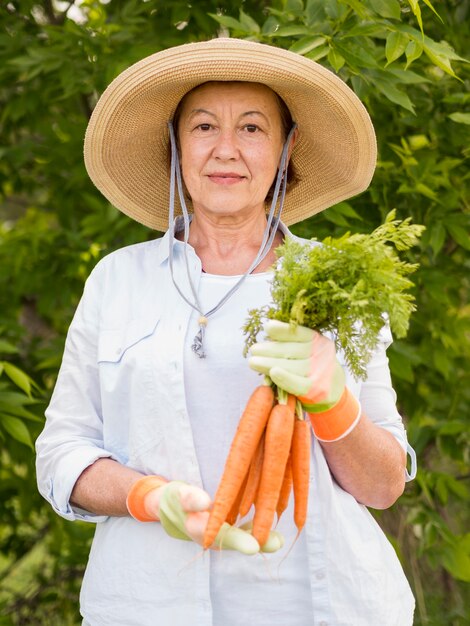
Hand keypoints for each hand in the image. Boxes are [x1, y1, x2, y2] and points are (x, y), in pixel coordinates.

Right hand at [127, 478, 283, 554]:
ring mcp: (223, 531)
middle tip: (277, 543)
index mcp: (200, 530)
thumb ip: (190, 498)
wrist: (173, 504)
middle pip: (238, 540)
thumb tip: (206, 503)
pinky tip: (274, 519)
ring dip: (262, 537)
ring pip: (244, 535)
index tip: (254, 547)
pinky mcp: (230, 523)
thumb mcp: (177, 494)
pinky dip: (258, 524)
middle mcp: (214, 535)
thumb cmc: (174, 498)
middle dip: (258, 542)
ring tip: (280, 539)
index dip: (238, 541)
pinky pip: (246, 525)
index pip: (221, 536)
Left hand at [248, 320, 344, 412]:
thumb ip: (290, 342)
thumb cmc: (310, 365)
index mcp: (319, 340)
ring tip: (253, 362)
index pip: (301, 333)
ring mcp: (322, 373)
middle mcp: (323, 354)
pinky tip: (272, 374)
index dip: (283, 330)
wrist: (332, 389)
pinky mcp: (318, 390)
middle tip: (254, 350)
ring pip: (293, 366)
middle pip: (293, 351)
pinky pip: (298, 383)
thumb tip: (267, 332)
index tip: (267, 327)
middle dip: (271, 350)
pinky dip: (284, 378)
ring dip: (270, 364)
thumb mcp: (306, 349)